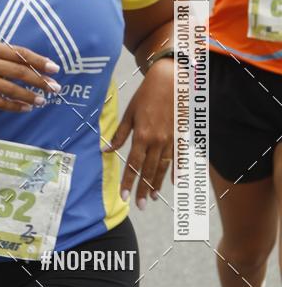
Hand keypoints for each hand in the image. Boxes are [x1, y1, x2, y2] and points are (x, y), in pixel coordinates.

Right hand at [0, 42, 60, 112]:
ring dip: (29, 96)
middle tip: (55, 87)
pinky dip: (15, 106)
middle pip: (19, 72)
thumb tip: (39, 66)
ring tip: (43, 100)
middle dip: (40, 81)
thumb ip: (10, 56)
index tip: (55, 69)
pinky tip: (26, 108)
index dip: (39, 61)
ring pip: (10, 89)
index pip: (21, 54)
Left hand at [102, 59, 174, 206]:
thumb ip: (119, 134)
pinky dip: (177, 171)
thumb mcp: (129, 113)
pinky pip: (179, 158)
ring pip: (163, 167)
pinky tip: (175, 183)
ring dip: (158, 184)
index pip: (133, 164)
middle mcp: (157, 141)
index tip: (123, 196)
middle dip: (143, 189)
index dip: (128, 182)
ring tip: (153, 198)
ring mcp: (171, 140)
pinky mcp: (180, 136)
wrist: (171, 80)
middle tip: (139, 206)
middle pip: (149, 170)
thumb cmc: (146, 95)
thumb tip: (105, 150)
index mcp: (142, 135)